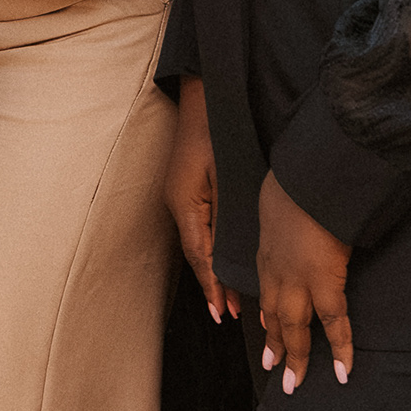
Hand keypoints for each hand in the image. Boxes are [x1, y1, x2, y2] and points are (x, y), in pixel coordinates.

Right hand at [169, 78, 235, 324]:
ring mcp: (179, 196)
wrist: (205, 96)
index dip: (212, 285)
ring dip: (211, 270)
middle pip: (196, 254)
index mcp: (185, 203)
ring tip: (228, 298)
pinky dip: (210, 249)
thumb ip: (227, 213)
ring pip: (197, 242)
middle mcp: (177, 204)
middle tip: (230, 314)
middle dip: (212, 285)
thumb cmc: (218, 130)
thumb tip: (233, 251)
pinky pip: (198, 227)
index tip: (223, 312)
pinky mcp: (186, 189)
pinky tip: (221, 259)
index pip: (199, 255)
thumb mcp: (226, 174)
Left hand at [255, 172, 352, 391]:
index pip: (265, 288)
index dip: (267, 310)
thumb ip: (286, 212)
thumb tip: (294, 209)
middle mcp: (276, 270)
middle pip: (273, 314)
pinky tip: (343, 370)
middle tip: (274, 367)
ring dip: (295, 357)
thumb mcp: (280, 197)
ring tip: (296, 382)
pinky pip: (333, 323)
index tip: (266, 325)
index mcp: (266, 249)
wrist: (308, 177)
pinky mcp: (324, 282)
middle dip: (274, 342)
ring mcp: (298, 280)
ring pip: (294, 327)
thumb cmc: (297, 178)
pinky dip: (339, 347)